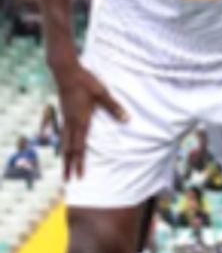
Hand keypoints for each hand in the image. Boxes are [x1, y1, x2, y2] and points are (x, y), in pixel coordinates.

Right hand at [51, 61, 126, 180]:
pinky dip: (64, 144)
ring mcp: (65, 118)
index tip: (79, 176)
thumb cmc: (86, 82)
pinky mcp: (64, 113)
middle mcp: (71, 122)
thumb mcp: (103, 93)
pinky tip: (65, 146)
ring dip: (64, 156)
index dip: (79, 163)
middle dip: (68, 166)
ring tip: (64, 168)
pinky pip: (63, 133)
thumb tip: (127, 120)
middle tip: (68, 180)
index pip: (79, 147)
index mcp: (81, 121)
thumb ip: (114, 107)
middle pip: (68, 149)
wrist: (65, 71)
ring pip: (64, 142)